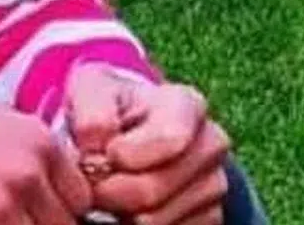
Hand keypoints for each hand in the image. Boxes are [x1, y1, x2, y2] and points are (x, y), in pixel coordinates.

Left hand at [66, 64, 231, 224]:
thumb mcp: (91, 91)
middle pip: (152, 190)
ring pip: (154, 220)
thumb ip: (92, 115)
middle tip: (89, 180)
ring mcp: (213, 184)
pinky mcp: (209, 217)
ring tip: (104, 188)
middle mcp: (210, 144)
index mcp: (185, 105)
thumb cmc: (108, 107)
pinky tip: (122, 206)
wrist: (124, 130)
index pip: (169, 140)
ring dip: (117, 211)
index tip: (102, 152)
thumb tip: (94, 150)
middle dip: (107, 190)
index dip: (123, 154)